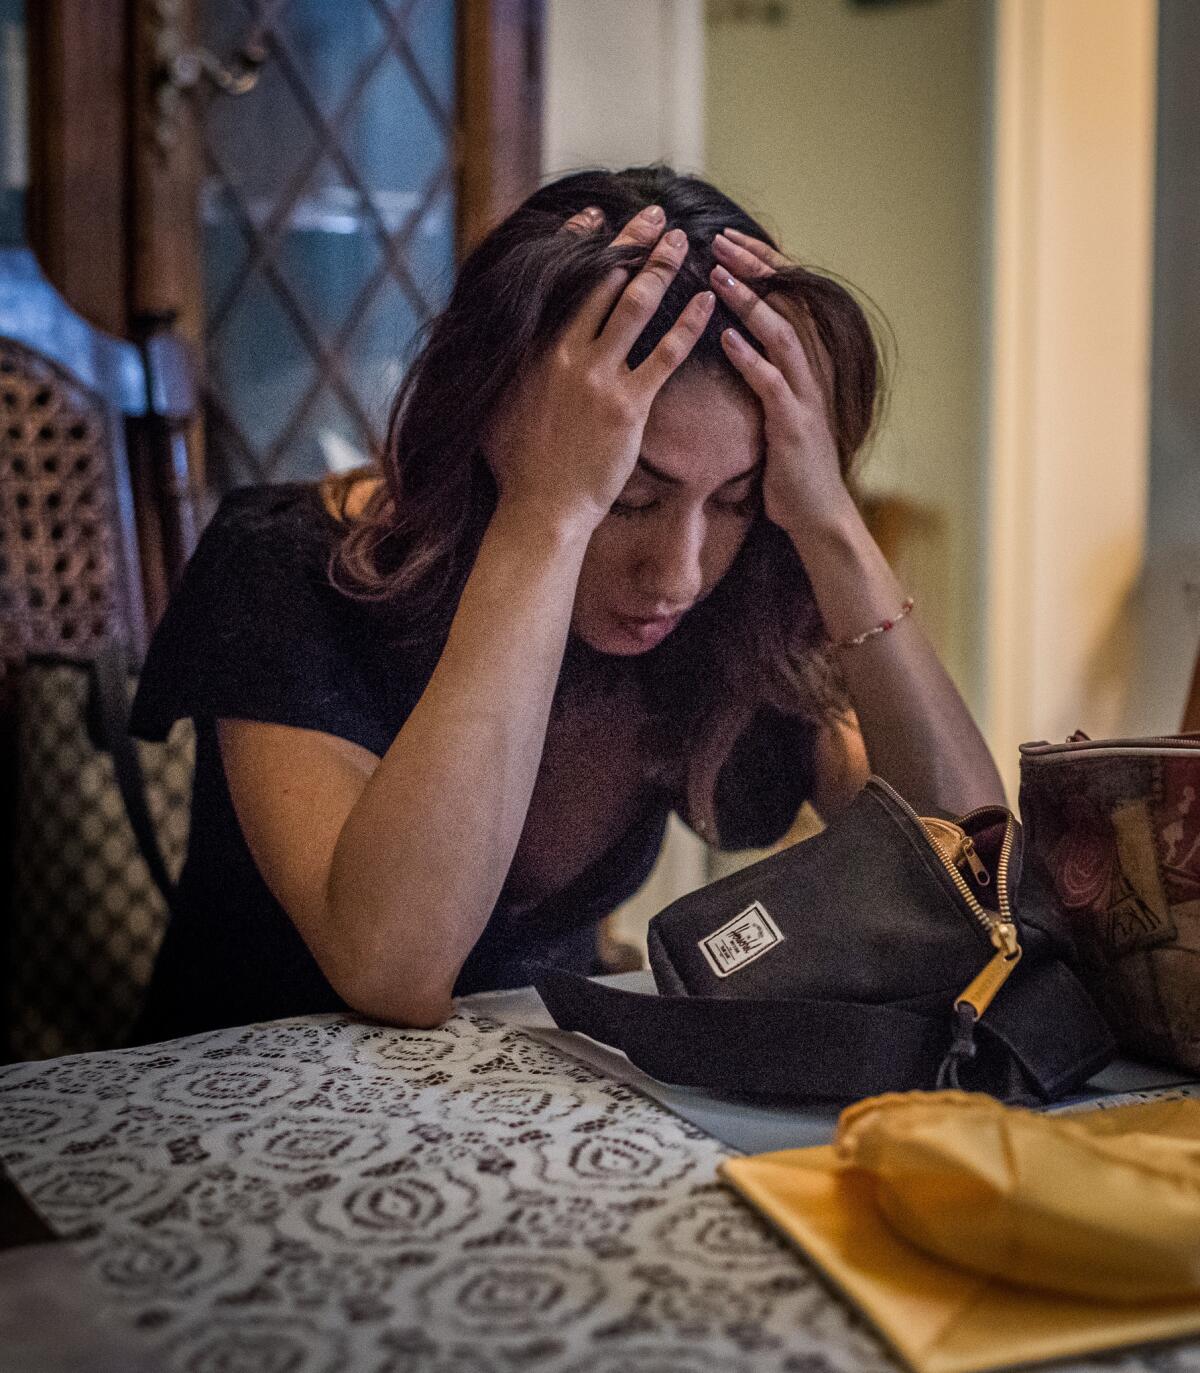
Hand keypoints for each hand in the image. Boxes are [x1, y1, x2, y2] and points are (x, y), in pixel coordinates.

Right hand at [484, 206, 714, 538]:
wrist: (540, 509)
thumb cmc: (515, 468)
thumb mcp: (494, 407)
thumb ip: (504, 369)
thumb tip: (492, 346)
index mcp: (533, 349)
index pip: (558, 280)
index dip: (579, 240)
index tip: (596, 215)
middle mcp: (565, 353)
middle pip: (603, 281)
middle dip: (632, 242)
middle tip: (655, 216)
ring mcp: (598, 377)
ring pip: (636, 305)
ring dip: (661, 267)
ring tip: (681, 242)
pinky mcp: (629, 405)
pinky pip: (666, 353)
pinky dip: (688, 322)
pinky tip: (706, 299)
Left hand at [709, 228, 852, 550]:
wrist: (817, 515)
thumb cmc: (790, 466)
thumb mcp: (776, 410)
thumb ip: (763, 374)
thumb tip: (733, 341)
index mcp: (804, 364)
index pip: (786, 298)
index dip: (760, 265)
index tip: (728, 238)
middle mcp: (810, 371)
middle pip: (786, 303)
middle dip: (754, 268)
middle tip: (720, 238)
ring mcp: (805, 396)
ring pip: (780, 334)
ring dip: (748, 302)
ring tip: (718, 275)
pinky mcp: (793, 424)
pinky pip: (772, 383)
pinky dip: (749, 357)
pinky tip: (726, 337)